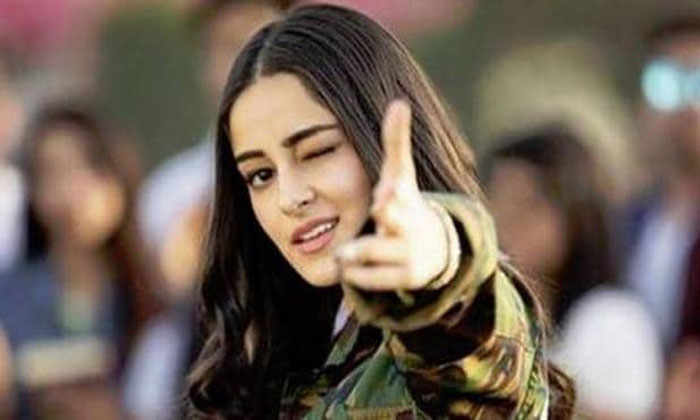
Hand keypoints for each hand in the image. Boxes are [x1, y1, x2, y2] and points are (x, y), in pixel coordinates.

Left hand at [336, 100, 447, 290]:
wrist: (438, 247)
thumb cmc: (407, 203)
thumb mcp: (402, 175)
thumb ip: (395, 142)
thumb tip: (398, 102)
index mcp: (405, 198)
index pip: (398, 196)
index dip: (391, 197)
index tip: (384, 195)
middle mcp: (408, 225)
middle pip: (392, 228)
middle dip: (378, 228)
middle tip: (360, 233)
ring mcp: (408, 253)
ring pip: (372, 256)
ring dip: (354, 255)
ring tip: (342, 255)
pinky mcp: (405, 278)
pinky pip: (370, 279)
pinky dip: (357, 275)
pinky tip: (349, 268)